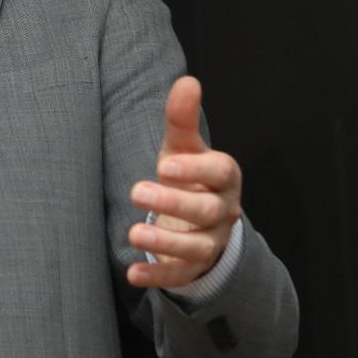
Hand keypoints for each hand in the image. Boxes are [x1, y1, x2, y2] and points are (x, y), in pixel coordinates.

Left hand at [126, 76, 242, 289]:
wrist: (199, 220)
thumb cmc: (188, 175)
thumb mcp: (183, 147)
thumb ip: (182, 119)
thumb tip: (187, 81)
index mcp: (223, 178)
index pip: (220, 172)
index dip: (196, 170)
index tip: (165, 165)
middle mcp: (223, 211)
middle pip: (206, 210)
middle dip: (174, 203)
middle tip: (137, 192)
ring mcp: (210, 242)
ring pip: (196, 246)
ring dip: (165, 243)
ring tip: (134, 234)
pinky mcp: (193, 267)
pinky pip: (179, 275)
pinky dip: (157, 277)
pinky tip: (133, 274)